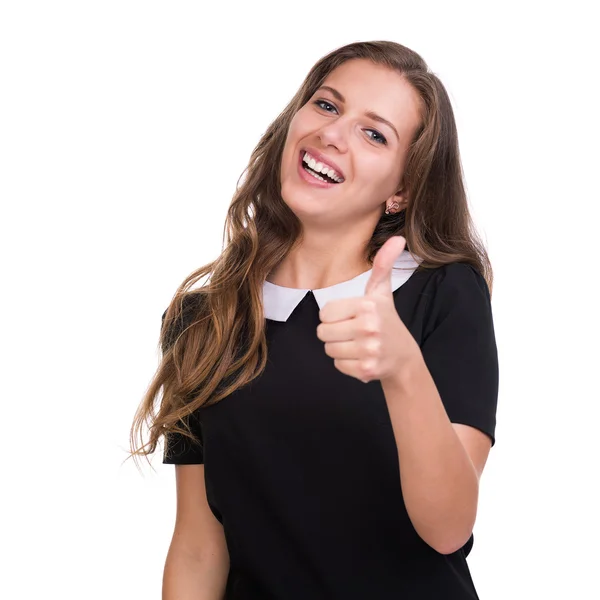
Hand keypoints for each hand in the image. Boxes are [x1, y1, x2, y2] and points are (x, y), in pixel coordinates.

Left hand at [316, 236, 420, 383]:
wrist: (403, 357)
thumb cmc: (386, 320)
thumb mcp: (382, 292)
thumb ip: (383, 265)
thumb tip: (398, 238)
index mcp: (367, 306)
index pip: (324, 313)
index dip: (334, 316)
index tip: (351, 317)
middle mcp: (369, 327)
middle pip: (323, 332)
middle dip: (334, 333)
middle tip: (353, 332)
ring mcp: (369, 350)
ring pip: (329, 350)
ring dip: (340, 349)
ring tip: (358, 344)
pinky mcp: (366, 370)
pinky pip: (337, 366)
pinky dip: (346, 364)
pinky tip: (361, 357)